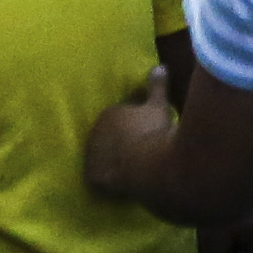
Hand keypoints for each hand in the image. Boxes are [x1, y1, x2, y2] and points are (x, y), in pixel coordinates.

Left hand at [83, 65, 172, 198]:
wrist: (148, 165)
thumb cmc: (154, 132)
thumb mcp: (158, 106)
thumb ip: (157, 85)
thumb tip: (160, 66)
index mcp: (109, 113)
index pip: (119, 116)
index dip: (133, 123)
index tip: (145, 130)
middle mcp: (95, 132)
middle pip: (109, 136)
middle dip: (120, 140)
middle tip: (140, 149)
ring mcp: (92, 155)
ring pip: (103, 156)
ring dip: (113, 160)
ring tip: (132, 168)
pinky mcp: (93, 177)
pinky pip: (98, 179)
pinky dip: (106, 181)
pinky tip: (118, 185)